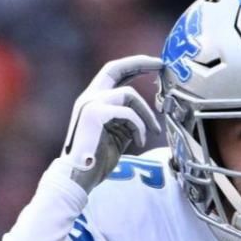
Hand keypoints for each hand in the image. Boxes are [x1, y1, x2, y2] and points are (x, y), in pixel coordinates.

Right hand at [61, 55, 161, 191]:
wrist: (78, 177)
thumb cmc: (97, 161)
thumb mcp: (117, 134)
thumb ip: (127, 119)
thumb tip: (147, 114)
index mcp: (92, 101)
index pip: (113, 73)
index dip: (133, 65)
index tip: (154, 63)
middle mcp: (89, 97)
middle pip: (115, 68)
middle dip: (140, 63)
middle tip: (162, 64)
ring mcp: (90, 103)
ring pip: (129, 94)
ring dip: (146, 114)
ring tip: (152, 132)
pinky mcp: (95, 113)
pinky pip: (128, 113)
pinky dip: (139, 127)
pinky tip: (140, 142)